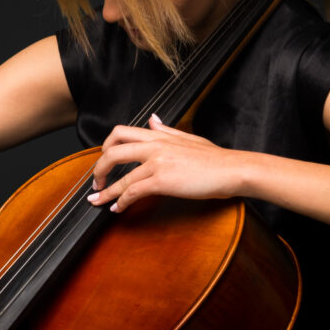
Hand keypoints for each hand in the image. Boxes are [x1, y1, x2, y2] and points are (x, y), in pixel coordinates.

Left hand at [86, 114, 244, 212]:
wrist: (233, 169)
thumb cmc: (216, 158)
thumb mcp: (188, 138)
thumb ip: (166, 130)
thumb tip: (152, 120)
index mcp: (159, 136)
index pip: (120, 133)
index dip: (106, 146)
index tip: (103, 160)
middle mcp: (154, 146)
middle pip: (112, 152)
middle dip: (98, 169)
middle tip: (96, 182)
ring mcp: (157, 163)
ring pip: (121, 177)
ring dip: (105, 192)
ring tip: (97, 200)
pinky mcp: (163, 181)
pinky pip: (133, 192)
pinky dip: (121, 202)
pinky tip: (118, 209)